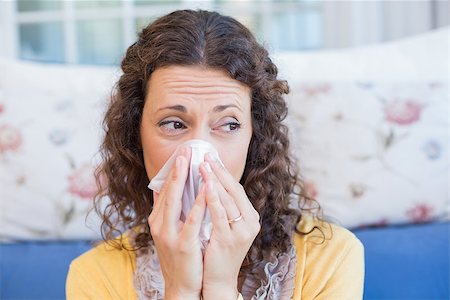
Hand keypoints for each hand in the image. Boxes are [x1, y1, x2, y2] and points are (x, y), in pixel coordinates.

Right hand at [148, 146, 204, 299]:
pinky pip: (191, 220)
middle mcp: (159, 225)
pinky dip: (199, 203)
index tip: (181, 154)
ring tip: (192, 163)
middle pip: (168, 192)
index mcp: (157, 221)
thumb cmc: (179, 256)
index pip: (164, 191)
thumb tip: (162, 190)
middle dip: (176, 170)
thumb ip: (166, 211)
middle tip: (185, 151)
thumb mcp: (169, 232)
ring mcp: (169, 235)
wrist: (182, 285)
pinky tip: (206, 189)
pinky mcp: (182, 244)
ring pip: (176, 202)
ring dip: (184, 180)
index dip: (172, 172)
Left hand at [199, 153, 260, 299]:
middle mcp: (250, 222)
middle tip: (206, 154)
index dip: (224, 172)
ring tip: (203, 165)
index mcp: (250, 217)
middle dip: (219, 171)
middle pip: (234, 190)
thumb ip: (222, 206)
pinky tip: (205, 185)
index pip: (237, 189)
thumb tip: (211, 181)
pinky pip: (220, 214)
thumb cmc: (218, 250)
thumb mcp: (225, 225)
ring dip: (214, 180)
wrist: (218, 279)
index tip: (212, 157)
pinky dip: (213, 198)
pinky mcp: (229, 239)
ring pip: (228, 199)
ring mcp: (241, 231)